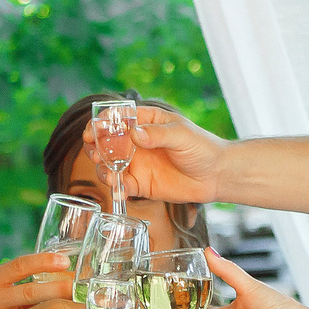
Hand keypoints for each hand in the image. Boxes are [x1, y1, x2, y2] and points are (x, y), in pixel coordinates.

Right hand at [95, 105, 226, 203]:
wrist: (216, 175)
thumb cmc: (202, 147)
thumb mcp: (181, 135)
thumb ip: (158, 134)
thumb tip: (135, 133)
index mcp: (146, 122)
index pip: (117, 118)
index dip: (101, 123)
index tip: (92, 131)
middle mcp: (137, 143)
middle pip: (107, 142)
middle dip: (96, 147)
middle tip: (94, 154)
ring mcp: (137, 164)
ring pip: (109, 165)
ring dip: (103, 169)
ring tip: (109, 175)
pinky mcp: (141, 184)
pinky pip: (123, 186)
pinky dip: (117, 189)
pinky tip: (119, 190)